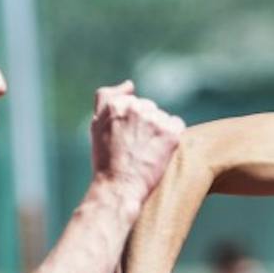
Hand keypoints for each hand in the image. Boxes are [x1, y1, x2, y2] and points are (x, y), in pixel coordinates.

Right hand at [90, 81, 184, 202]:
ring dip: (158, 131)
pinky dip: (172, 136)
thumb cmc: (105, 161)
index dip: (131, 122)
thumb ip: (107, 98)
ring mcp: (154, 119)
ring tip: (146, 152)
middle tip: (136, 148)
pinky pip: (177, 125)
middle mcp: (135, 108)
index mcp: (115, 104)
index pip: (132, 102)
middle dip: (145, 124)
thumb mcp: (96, 125)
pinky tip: (160, 151)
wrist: (119, 188)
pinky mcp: (171, 133)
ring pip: (162, 117)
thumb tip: (130, 84)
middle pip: (149, 108)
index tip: (126, 138)